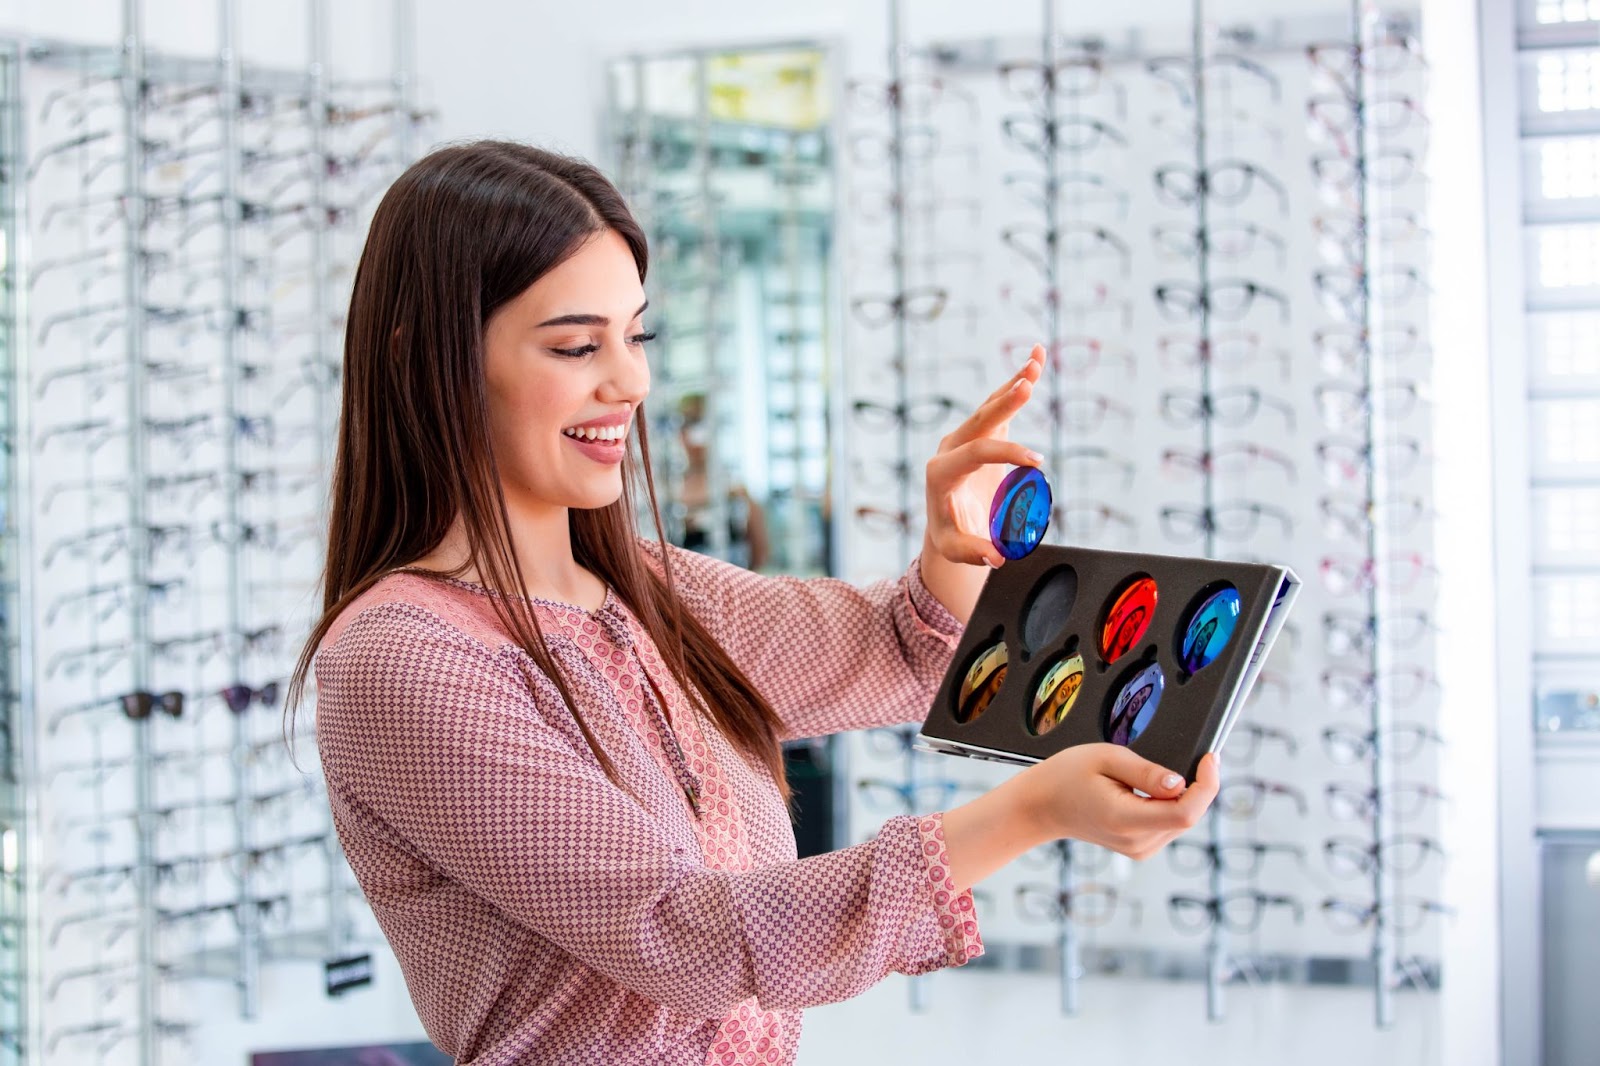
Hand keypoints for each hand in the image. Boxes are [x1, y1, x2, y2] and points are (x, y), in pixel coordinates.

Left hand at [924, 345, 1046, 567]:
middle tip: (1027, 386)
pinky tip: (1034, 361)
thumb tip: (996, 557)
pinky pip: (998, 405)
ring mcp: (964, 436)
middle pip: (979, 420)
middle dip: (1004, 403)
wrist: (945, 522)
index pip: (975, 453)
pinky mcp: (980, 432)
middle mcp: (949, 447)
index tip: (1037, 463)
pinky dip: (1015, 384)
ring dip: (1013, 384)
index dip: (1007, 454)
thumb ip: (974, 552)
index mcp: (941, 472)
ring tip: (1035, 361)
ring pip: (989, 406)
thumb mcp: (956, 549)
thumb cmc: (951, 535)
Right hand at [1018, 747, 1219, 860]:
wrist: (1042, 806)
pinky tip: (1155, 789)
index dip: (1206, 785)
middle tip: (1194, 757)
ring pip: (1184, 820)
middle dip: (1198, 786)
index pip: (1186, 812)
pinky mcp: (1141, 848)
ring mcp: (1140, 849)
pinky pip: (1171, 824)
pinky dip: (1173, 804)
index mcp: (1126, 819)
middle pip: (1189, 816)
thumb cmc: (1067, 776)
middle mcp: (1137, 842)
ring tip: (1158, 773)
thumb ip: (1146, 772)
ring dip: (1185, 795)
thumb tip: (1180, 782)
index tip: (1210, 758)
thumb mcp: (1106, 758)